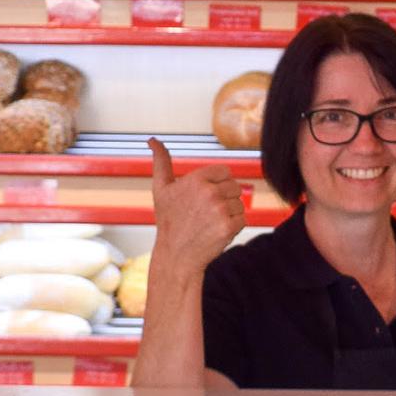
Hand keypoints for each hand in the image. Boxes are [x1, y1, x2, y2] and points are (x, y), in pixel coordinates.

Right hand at [149, 137, 245, 271]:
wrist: (176, 255)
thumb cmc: (169, 221)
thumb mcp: (161, 189)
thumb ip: (160, 161)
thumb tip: (152, 140)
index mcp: (196, 179)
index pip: (225, 172)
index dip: (217, 185)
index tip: (203, 198)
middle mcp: (209, 192)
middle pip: (234, 187)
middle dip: (223, 199)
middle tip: (204, 214)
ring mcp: (220, 210)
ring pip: (240, 204)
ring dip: (229, 214)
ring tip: (209, 223)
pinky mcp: (228, 226)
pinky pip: (242, 219)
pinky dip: (233, 227)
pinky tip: (215, 232)